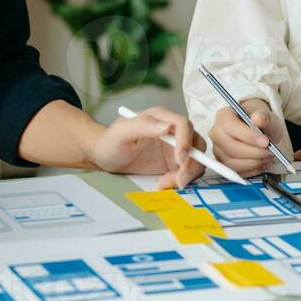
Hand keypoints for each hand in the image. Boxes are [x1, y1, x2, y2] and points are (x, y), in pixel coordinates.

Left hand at [89, 106, 206, 188]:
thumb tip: (166, 126)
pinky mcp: (173, 162)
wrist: (105, 158)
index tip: (179, 160)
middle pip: (195, 143)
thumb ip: (142, 125)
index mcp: (160, 118)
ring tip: (165, 183)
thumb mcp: (121, 132)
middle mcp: (171, 131)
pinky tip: (164, 183)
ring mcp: (174, 147)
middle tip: (178, 180)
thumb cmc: (110, 142)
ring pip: (195, 159)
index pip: (183, 125)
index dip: (185, 142)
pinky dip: (180, 179)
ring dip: (187, 174)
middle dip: (191, 163)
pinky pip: (187, 171)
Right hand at [208, 98, 285, 177]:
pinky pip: (236, 172)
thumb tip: (257, 118)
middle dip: (253, 152)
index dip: (248, 136)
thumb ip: (263, 116)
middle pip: (231, 147)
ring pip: (233, 162)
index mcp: (223, 116)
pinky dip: (252, 170)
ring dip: (254, 163)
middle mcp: (217, 133)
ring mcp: (218, 150)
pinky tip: (261, 162)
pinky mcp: (223, 164)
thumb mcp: (266, 116)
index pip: (230, 126)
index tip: (265, 142)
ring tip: (267, 157)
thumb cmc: (260, 123)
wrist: (260, 132)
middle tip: (269, 152)